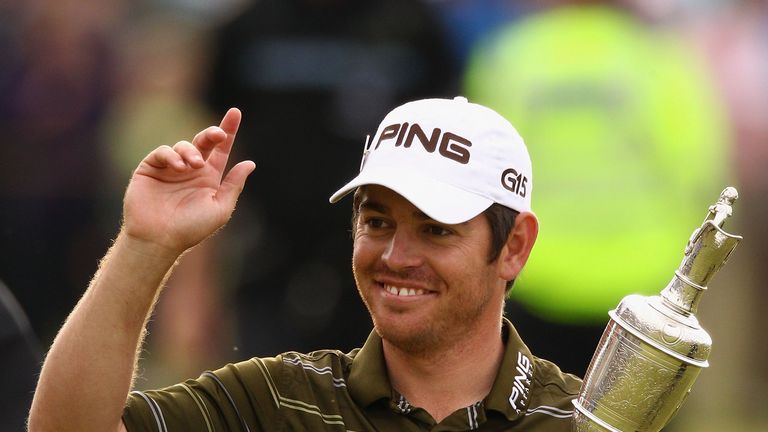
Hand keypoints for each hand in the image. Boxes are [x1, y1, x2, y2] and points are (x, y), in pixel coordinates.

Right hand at [122, 108, 254, 254]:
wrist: (159, 239)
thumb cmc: (191, 228)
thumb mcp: (220, 208)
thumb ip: (234, 185)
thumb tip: (250, 163)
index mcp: (209, 177)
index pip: (221, 150)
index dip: (228, 130)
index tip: (235, 112)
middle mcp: (191, 170)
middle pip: (203, 142)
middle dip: (212, 134)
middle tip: (218, 135)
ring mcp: (170, 168)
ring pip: (183, 145)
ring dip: (191, 151)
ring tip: (194, 165)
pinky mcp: (150, 168)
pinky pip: (162, 153)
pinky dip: (171, 155)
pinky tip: (179, 166)